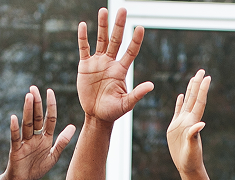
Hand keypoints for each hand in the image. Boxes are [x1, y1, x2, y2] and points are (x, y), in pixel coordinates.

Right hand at [3, 87, 77, 179]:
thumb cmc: (37, 168)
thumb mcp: (53, 156)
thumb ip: (62, 142)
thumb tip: (74, 126)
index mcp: (45, 138)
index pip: (49, 119)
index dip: (50, 106)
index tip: (50, 91)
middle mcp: (35, 137)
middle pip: (37, 118)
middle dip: (36, 103)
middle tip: (34, 88)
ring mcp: (25, 142)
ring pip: (27, 124)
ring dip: (28, 110)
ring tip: (28, 97)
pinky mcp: (16, 149)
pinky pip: (15, 137)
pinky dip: (15, 128)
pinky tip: (14, 118)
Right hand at [76, 7, 153, 122]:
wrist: (96, 115)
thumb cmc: (113, 111)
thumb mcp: (126, 104)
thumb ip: (137, 94)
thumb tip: (151, 85)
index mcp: (121, 70)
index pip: (130, 52)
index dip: (135, 41)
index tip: (140, 28)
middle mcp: (110, 63)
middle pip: (116, 40)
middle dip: (119, 25)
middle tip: (123, 9)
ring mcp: (98, 63)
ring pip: (100, 40)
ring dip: (102, 26)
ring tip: (103, 11)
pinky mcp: (85, 66)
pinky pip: (84, 49)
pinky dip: (83, 37)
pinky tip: (84, 25)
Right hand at [167, 70, 210, 176]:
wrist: (187, 166)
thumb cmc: (191, 159)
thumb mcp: (192, 148)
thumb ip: (194, 135)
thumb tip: (200, 123)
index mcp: (194, 122)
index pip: (199, 102)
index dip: (203, 89)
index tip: (207, 77)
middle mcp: (189, 119)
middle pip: (194, 98)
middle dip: (197, 84)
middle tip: (202, 70)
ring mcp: (182, 122)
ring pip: (186, 102)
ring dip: (190, 90)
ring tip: (193, 78)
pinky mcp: (175, 127)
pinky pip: (177, 111)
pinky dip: (179, 103)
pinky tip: (180, 96)